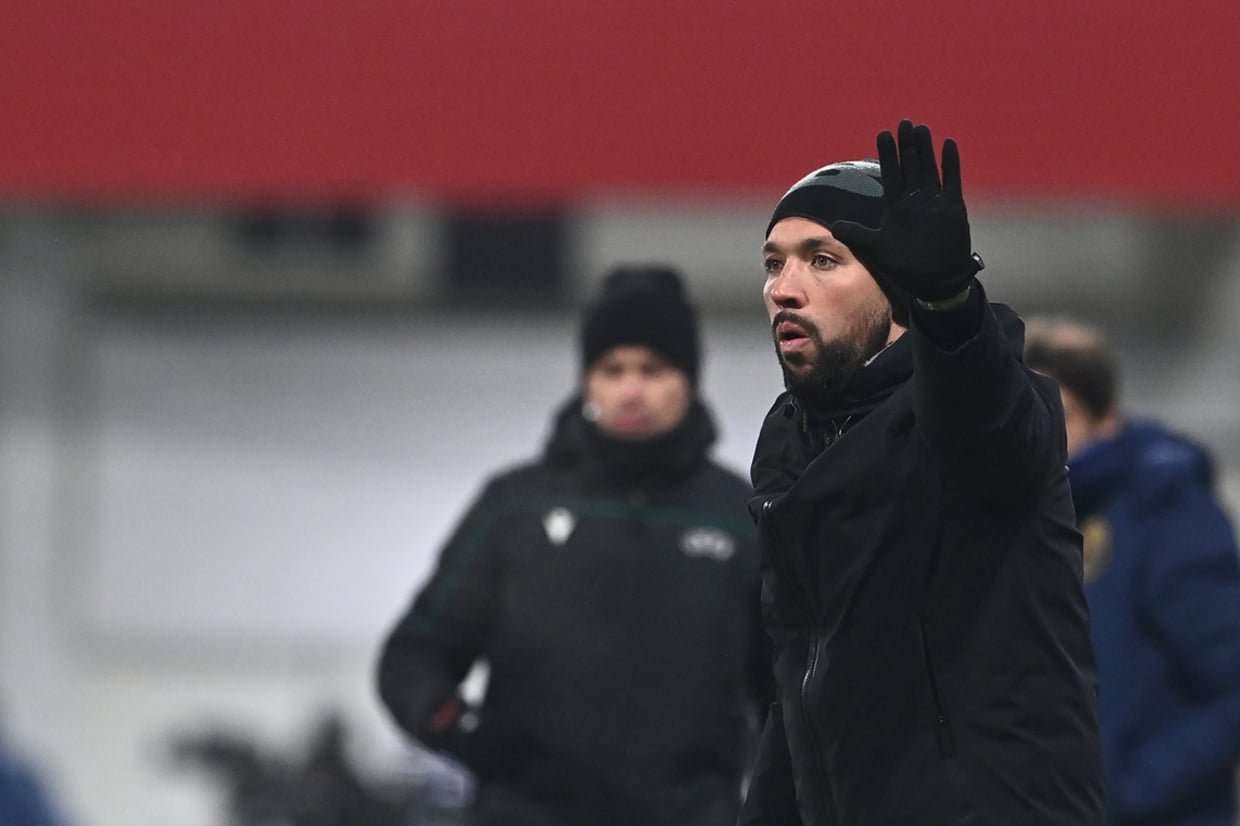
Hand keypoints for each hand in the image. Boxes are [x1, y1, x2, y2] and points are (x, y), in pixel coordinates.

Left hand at [831, 120, 981, 301]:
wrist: (934, 280)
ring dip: (926, 149)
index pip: (891, 174)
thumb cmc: (906, 266)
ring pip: (929, 168)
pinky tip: (948, 144)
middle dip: (907, 146)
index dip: (888, 155)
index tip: (883, 134)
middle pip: (910, 166)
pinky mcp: (952, 206)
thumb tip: (833, 226)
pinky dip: (950, 163)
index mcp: (897, 206)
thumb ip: (857, 235)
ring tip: (921, 128)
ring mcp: (934, 202)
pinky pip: (951, 180)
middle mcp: (915, 200)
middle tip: (903, 123)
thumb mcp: (877, 248)